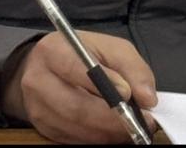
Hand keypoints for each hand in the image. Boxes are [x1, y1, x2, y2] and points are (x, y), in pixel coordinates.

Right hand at [0, 31, 157, 142]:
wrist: (45, 67)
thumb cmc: (80, 54)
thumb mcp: (107, 46)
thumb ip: (130, 65)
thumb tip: (147, 97)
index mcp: (52, 51)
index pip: (76, 69)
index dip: (104, 84)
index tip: (129, 94)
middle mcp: (38, 81)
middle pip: (76, 107)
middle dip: (113, 118)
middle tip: (141, 120)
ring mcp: (38, 109)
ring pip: (78, 128)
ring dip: (109, 132)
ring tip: (132, 126)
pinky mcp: (44, 129)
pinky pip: (75, 140)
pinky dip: (99, 138)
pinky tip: (114, 131)